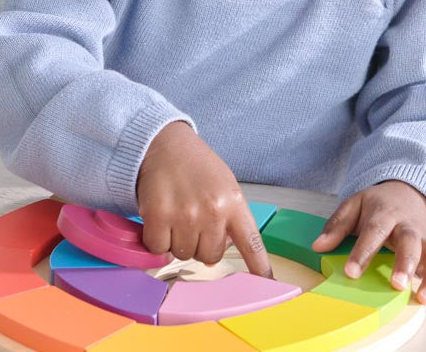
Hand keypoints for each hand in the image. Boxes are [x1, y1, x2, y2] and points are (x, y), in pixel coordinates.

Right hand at [136, 121, 272, 277]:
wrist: (164, 143)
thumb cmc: (196, 166)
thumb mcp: (225, 186)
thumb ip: (229, 218)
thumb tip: (218, 254)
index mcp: (233, 202)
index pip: (251, 242)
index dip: (260, 266)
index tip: (268, 282)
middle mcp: (212, 211)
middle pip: (209, 257)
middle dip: (200, 245)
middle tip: (193, 222)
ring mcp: (184, 215)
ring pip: (183, 254)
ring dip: (178, 242)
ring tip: (176, 215)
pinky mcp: (158, 216)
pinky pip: (159, 249)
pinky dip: (157, 240)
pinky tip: (160, 219)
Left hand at [311, 180, 425, 309]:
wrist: (408, 195)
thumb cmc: (378, 205)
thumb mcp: (354, 205)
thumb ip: (337, 224)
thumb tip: (319, 245)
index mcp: (385, 213)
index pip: (375, 230)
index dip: (363, 252)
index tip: (351, 273)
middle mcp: (408, 227)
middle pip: (411, 242)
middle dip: (406, 263)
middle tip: (397, 284)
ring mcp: (425, 240)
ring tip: (425, 300)